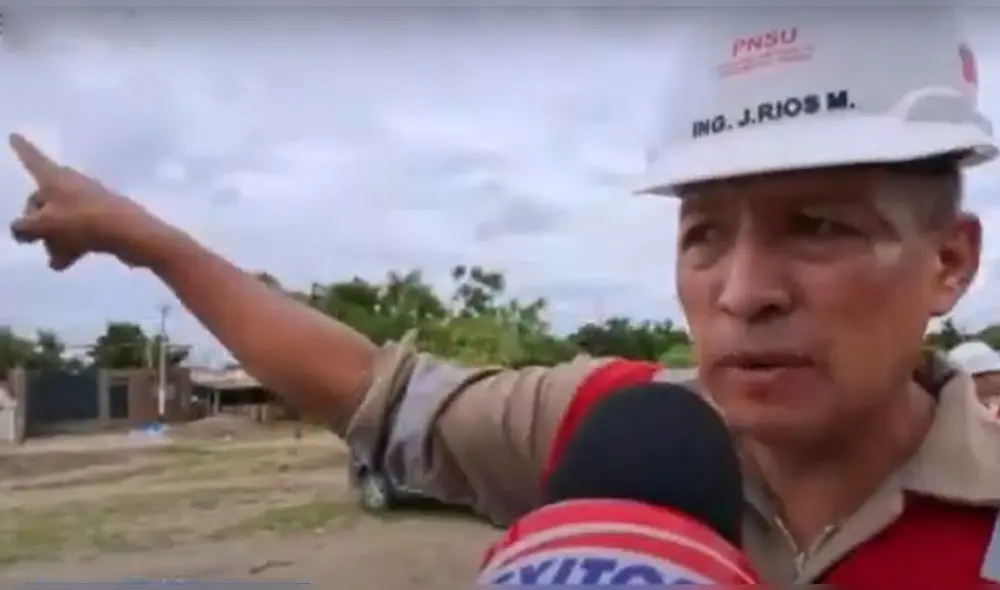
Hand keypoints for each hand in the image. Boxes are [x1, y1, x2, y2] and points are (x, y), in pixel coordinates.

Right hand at [8, 133, 162, 269]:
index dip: (22, 148)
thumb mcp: (44, 225)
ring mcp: (88, 201)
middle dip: (36, 222)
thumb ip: (24, 227)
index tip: (13, 134)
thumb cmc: (84, 222)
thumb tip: (20, 229)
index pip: (32, 159)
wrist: (132, 234)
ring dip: (53, 240)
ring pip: (59, 219)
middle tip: (37, 240)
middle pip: (42, 200)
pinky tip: (64, 263)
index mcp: (55, 178)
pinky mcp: (101, 218)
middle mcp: (71, 184)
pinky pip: (77, 231)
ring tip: (56, 258)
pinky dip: (69, 245)